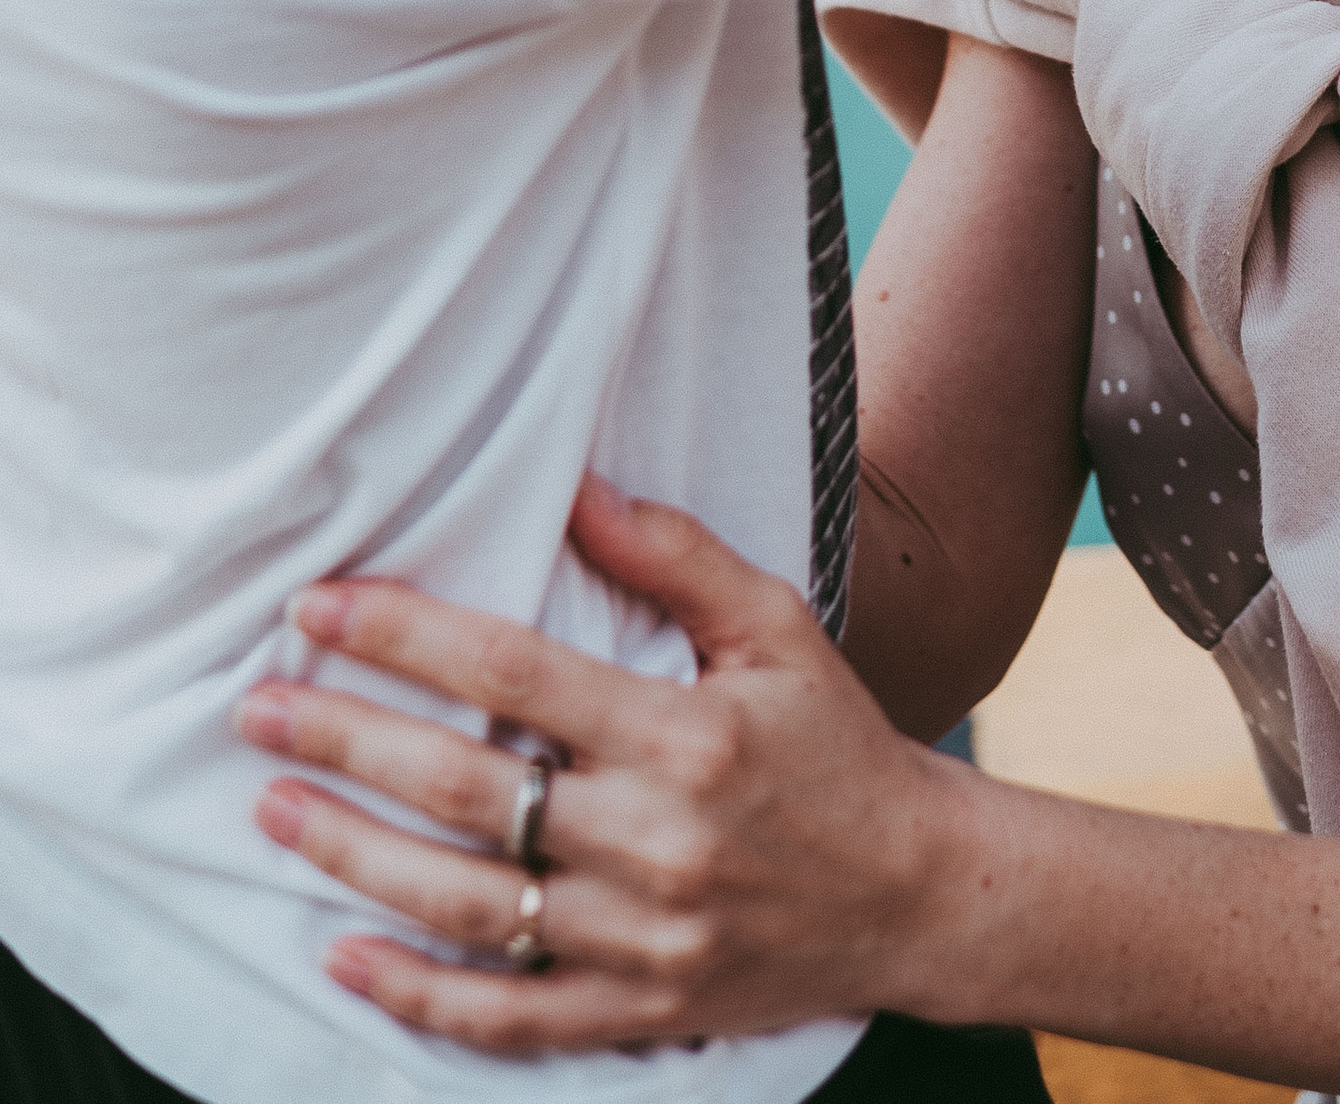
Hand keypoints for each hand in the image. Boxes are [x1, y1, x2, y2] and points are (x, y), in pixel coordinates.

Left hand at [232, 476, 955, 1052]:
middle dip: (347, 740)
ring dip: (354, 858)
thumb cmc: (839, 744)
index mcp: (685, 733)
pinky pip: (503, 1015)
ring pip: (464, 901)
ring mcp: (640, 936)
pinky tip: (342, 954)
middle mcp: (655, 838)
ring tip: (273, 811)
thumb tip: (577, 490)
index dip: (407, 636)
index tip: (321, 608)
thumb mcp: (778, 628)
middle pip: (466, 787)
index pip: (513, 673)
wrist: (917, 894)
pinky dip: (416, 993)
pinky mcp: (636, 1010)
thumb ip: (677, 557)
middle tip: (255, 708)